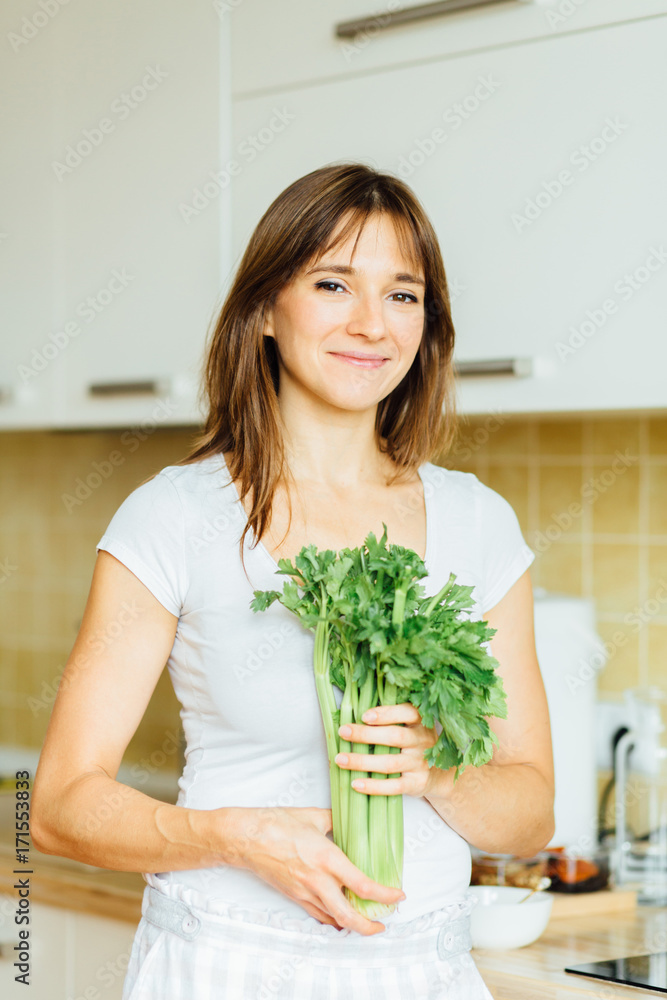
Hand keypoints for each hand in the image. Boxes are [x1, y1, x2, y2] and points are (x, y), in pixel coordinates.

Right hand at [223, 806, 404, 934]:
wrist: (246, 837)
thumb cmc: (277, 823)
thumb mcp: (313, 815)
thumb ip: (335, 820)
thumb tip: (350, 820)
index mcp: (327, 858)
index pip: (362, 884)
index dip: (384, 893)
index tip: (398, 894)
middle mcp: (318, 880)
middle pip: (349, 914)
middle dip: (369, 925)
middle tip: (383, 923)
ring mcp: (304, 891)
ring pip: (333, 918)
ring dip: (352, 924)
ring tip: (366, 921)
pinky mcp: (293, 896)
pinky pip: (317, 914)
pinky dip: (332, 919)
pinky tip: (340, 916)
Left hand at [335, 702, 438, 797]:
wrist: (439, 774)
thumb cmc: (415, 744)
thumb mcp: (411, 726)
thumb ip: (391, 719)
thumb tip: (353, 713)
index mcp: (421, 722)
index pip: (407, 712)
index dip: (386, 713)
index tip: (364, 716)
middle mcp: (423, 741)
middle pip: (395, 737)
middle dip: (366, 734)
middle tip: (343, 732)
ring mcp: (421, 763)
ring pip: (390, 763)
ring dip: (363, 761)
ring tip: (340, 759)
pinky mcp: (416, 783)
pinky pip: (394, 786)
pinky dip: (373, 786)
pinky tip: (356, 783)